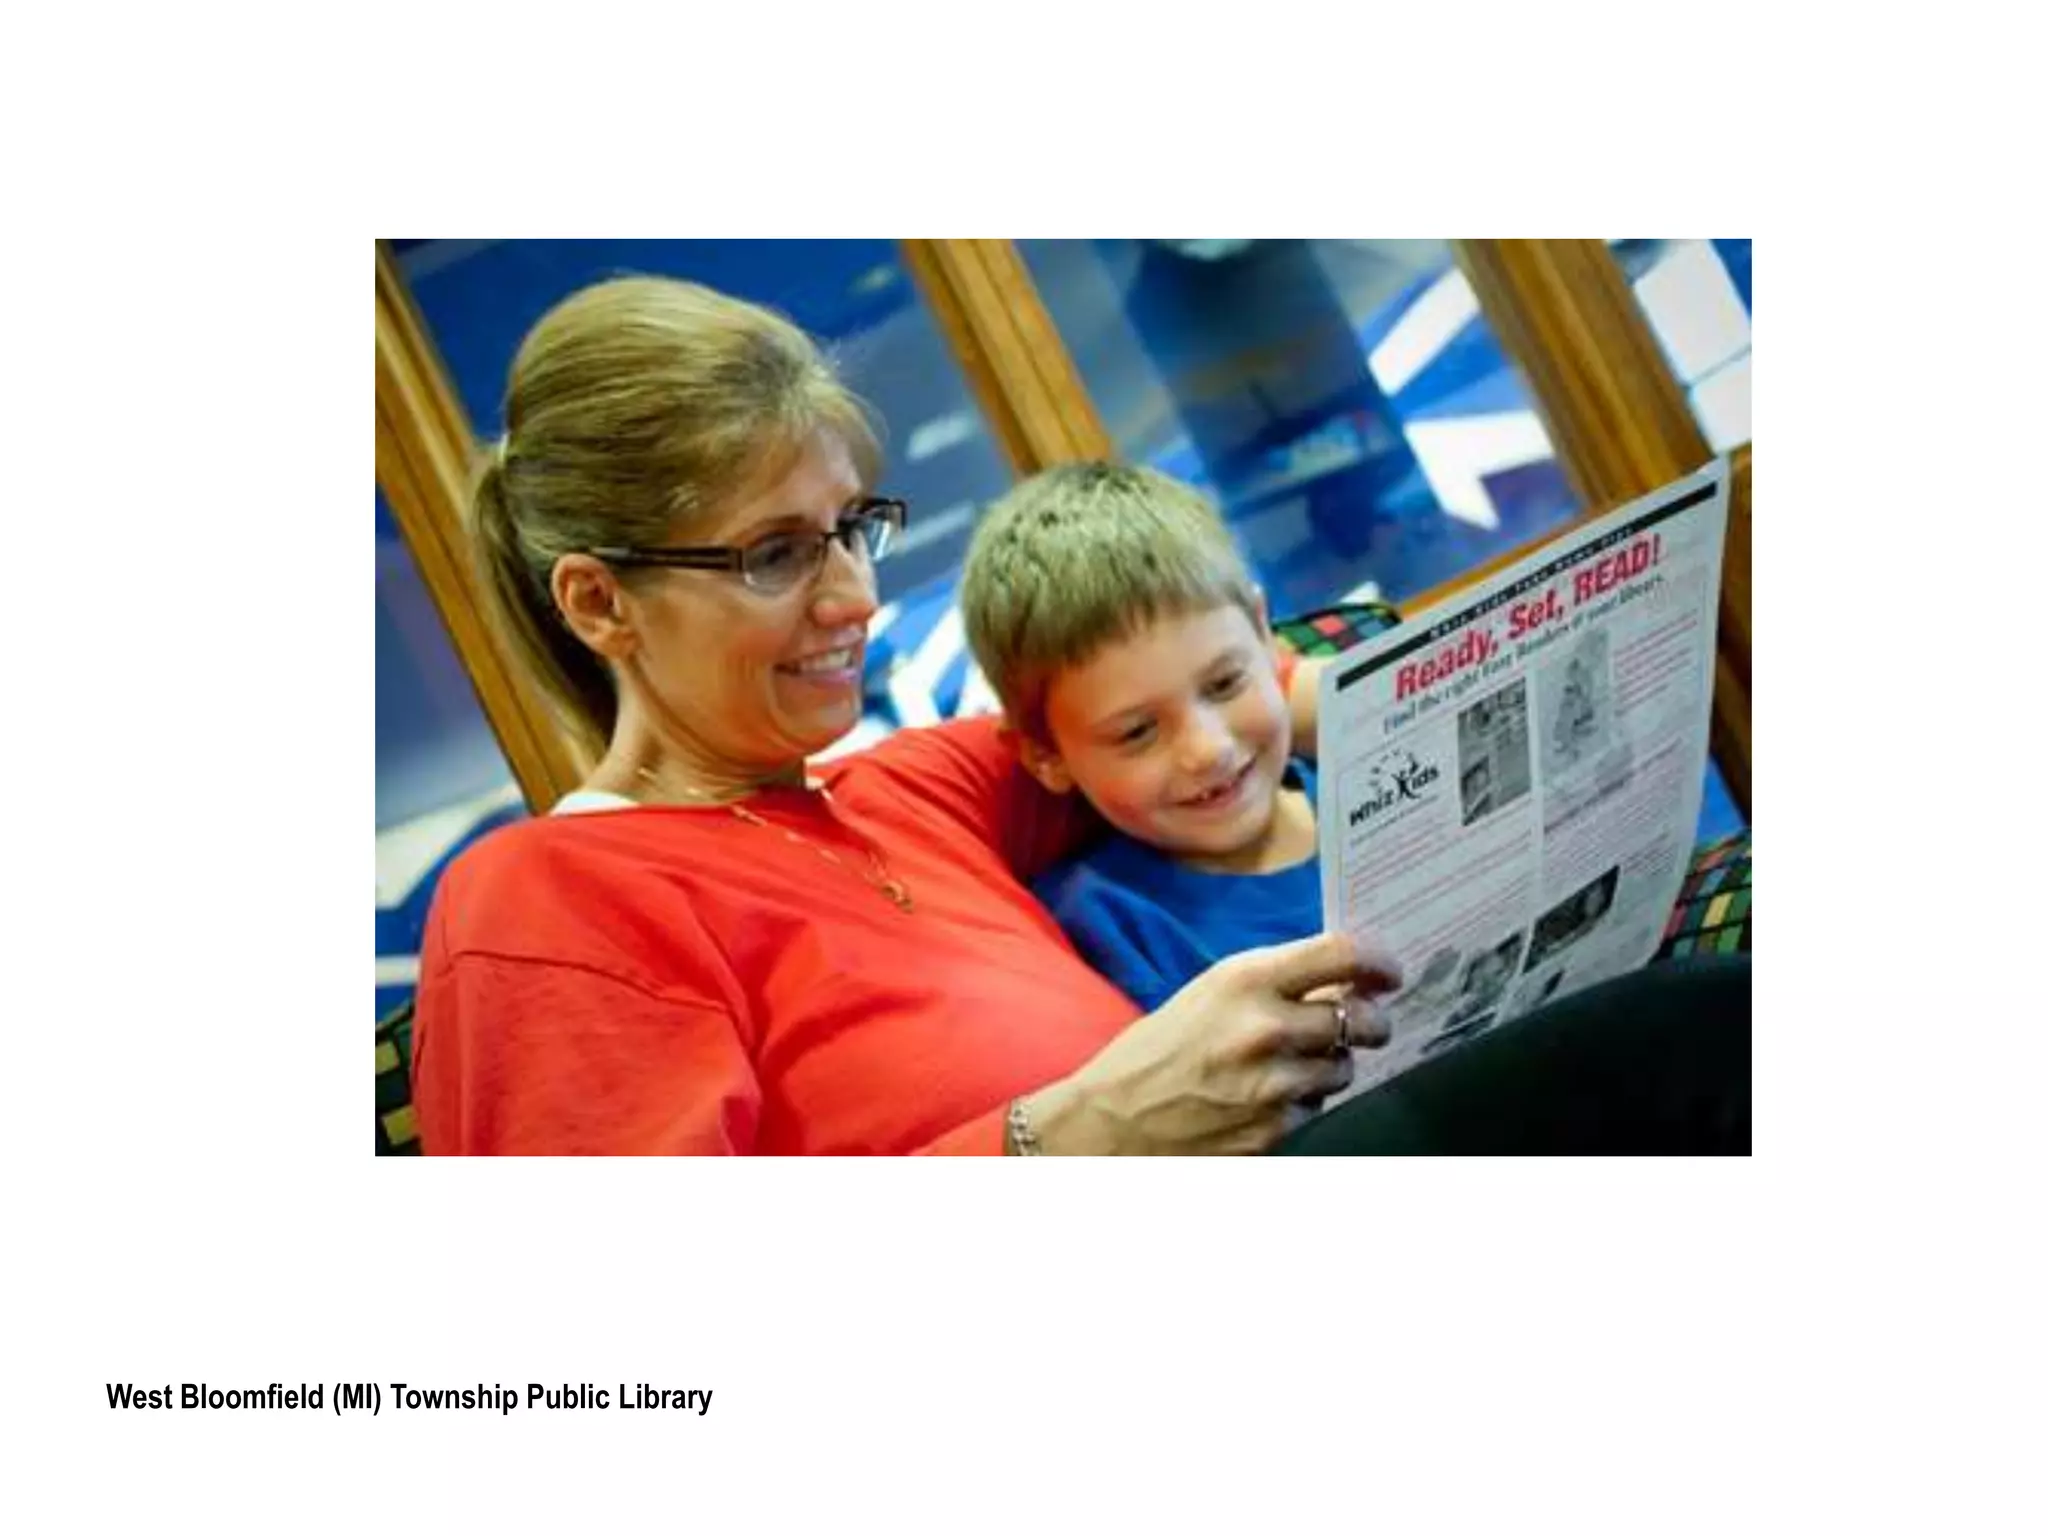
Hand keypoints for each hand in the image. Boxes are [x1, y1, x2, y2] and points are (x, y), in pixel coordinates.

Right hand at [1025, 931, 1402, 1154]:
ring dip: (1332, 1065)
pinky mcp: (1275, 1131)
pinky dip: (1303, 1103)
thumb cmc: (1158, 1048)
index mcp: (1247, 980)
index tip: (1388, 971)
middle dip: (1371, 1021)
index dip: (1379, 961)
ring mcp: (1275, 1086)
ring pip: (1345, 1069)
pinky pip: (1317, 1110)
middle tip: (1364, 1022)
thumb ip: (1274, 981)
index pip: (1342, 955)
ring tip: (1294, 1064)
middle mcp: (1267, 1029)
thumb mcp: (1210, 992)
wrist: (1112, 1120)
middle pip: (1363, 1019)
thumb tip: (1341, 980)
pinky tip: (1267, 1100)